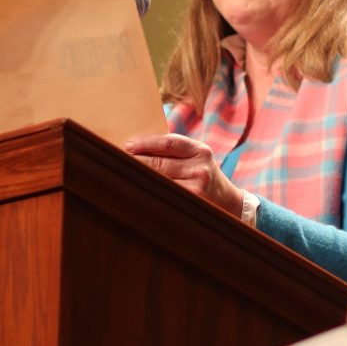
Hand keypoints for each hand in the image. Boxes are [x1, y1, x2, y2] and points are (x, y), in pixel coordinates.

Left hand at [124, 134, 244, 218]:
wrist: (229, 202)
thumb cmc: (203, 176)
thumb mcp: (196, 159)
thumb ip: (175, 153)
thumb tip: (136, 149)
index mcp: (200, 150)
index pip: (168, 142)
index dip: (145, 143)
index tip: (127, 146)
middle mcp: (200, 166)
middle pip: (160, 162)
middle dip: (137, 162)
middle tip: (117, 162)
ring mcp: (197, 186)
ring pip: (159, 180)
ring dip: (139, 179)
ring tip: (122, 176)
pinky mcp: (193, 202)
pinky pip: (165, 196)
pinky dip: (149, 193)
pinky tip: (137, 192)